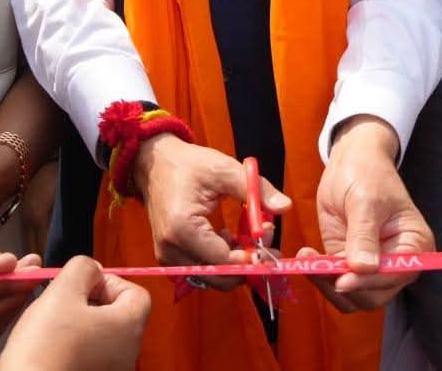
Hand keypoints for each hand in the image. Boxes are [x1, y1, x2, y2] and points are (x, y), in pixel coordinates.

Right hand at [0, 256, 149, 370]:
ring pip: (100, 338)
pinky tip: (49, 352)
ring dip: (78, 327)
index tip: (81, 285)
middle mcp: (128, 354)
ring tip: (50, 330)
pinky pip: (88, 359)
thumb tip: (92, 268)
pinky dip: (72, 351)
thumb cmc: (46, 348)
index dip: (108, 282)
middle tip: (60, 305)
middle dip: (89, 303)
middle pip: (117, 315)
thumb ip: (82, 269)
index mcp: (130, 326)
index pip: (135, 293)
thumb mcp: (62, 292)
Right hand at [134, 134, 289, 285]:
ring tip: (251, 234)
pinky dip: (222, 260)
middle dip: (247, 263)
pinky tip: (231, 237)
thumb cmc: (189, 165)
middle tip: (266, 240)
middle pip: (219, 277)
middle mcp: (171, 250)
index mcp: (182, 229)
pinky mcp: (170, 257)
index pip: (224, 260)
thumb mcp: (225, 169)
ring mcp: (168, 257)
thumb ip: (256, 190)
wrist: (155, 164)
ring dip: (236, 262)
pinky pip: (202, 270)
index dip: (252, 254)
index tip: (270, 235)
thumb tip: (286, 207)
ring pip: (212, 277)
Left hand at [303, 116, 431, 311]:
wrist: (351, 160)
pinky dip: (319, 277)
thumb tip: (363, 269)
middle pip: (374, 294)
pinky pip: (335, 283)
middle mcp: (397, 263)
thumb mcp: (366, 200)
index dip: (370, 282)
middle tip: (318, 269)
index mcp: (415, 246)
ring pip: (352, 296)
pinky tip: (305, 256)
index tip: (342, 280)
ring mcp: (372, 265)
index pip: (396, 275)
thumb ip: (364, 235)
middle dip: (345, 286)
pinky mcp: (349, 263)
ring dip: (327, 285)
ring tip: (308, 260)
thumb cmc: (368, 174)